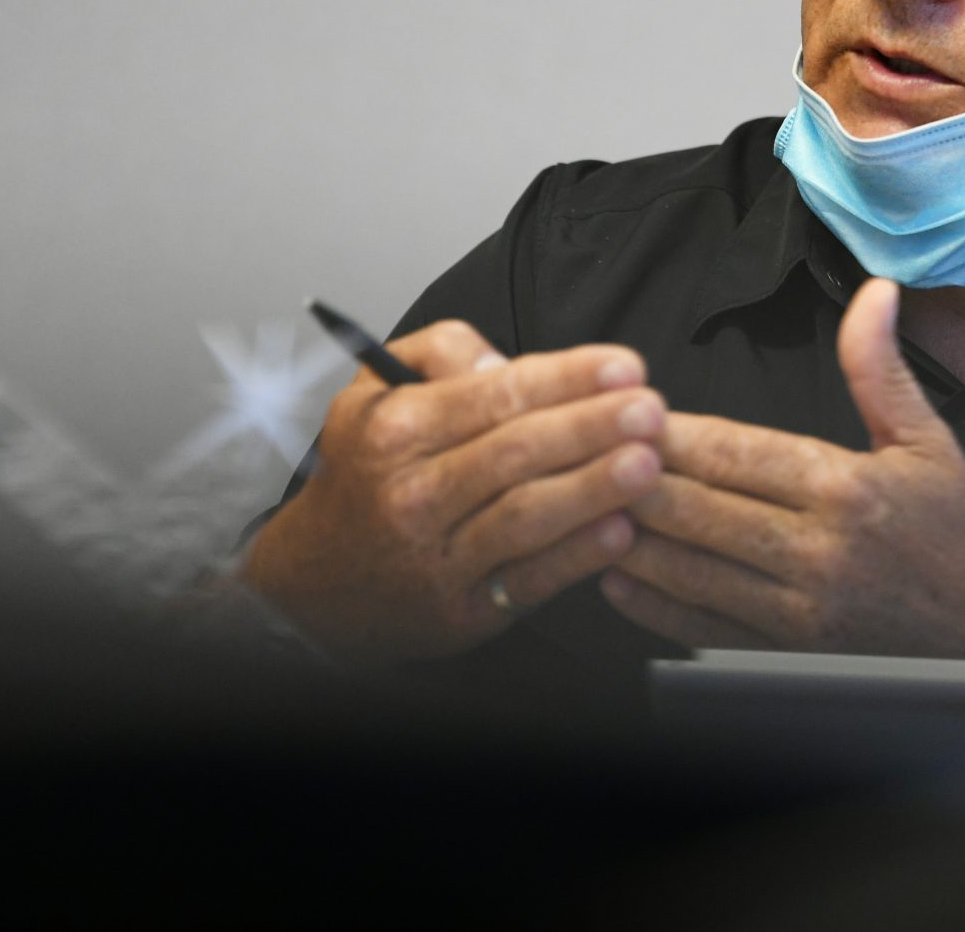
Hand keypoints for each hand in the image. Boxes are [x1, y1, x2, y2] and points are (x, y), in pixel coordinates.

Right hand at [236, 320, 665, 665]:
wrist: (314, 583)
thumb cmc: (362, 477)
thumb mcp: (372, 393)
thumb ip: (439, 353)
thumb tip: (504, 361)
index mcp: (396, 430)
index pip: (497, 394)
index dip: (568, 378)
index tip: (625, 365)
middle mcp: (413, 493)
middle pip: (517, 452)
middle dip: (593, 426)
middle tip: (650, 410)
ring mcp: (437, 556)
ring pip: (526, 515)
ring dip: (594, 489)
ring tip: (648, 463)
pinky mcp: (462, 610)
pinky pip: (529, 579)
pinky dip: (577, 556)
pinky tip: (620, 532)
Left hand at [602, 278, 964, 664]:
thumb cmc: (956, 532)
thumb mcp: (928, 440)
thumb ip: (881, 368)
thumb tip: (874, 291)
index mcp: (848, 488)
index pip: (737, 453)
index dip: (673, 433)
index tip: (626, 411)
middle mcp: (818, 551)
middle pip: (700, 509)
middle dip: (634, 478)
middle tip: (581, 451)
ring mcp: (800, 611)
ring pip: (690, 569)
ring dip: (630, 538)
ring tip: (580, 507)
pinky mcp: (788, 654)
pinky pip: (702, 627)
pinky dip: (651, 605)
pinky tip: (615, 576)